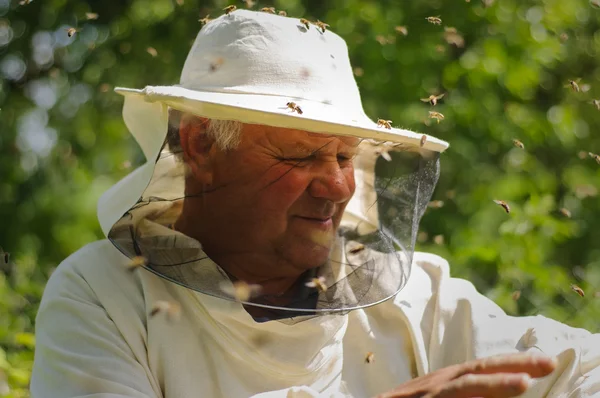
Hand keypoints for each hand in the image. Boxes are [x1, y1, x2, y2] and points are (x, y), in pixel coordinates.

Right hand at [376, 353, 556, 397]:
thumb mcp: (438, 396)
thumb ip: (465, 393)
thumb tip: (498, 393)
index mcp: (447, 380)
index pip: (484, 367)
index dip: (514, 363)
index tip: (545, 363)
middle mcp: (438, 383)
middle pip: (478, 369)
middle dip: (513, 365)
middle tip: (548, 363)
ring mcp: (427, 393)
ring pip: (463, 386)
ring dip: (493, 384)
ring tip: (524, 383)